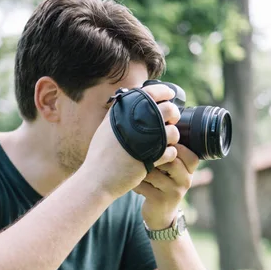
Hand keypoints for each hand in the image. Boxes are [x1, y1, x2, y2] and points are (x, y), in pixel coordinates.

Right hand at [81, 83, 180, 198]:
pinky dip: (169, 154)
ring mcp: (145, 139)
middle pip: (169, 109)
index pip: (151, 92)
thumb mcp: (106, 128)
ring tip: (165, 143)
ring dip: (173, 138)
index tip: (170, 95)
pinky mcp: (151, 157)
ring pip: (173, 132)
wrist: (97, 178)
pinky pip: (171, 152)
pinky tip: (161, 157)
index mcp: (125, 111)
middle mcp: (136, 122)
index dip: (164, 91)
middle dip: (174, 115)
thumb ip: (120, 114)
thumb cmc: (101, 154)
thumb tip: (134, 102)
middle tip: (171, 121)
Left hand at [134, 143, 199, 229]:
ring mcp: (174, 192)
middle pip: (171, 160)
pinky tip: (133, 182)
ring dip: (141, 169)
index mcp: (190, 170)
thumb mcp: (171, 169)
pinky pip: (143, 184)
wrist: (161, 213)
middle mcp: (186, 181)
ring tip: (135, 168)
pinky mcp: (159, 200)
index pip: (189, 154)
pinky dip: (135, 181)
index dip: (173, 147)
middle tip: (142, 155)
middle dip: (154, 156)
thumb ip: (170, 152)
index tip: (158, 144)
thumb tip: (159, 125)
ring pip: (154, 172)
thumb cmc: (163, 183)